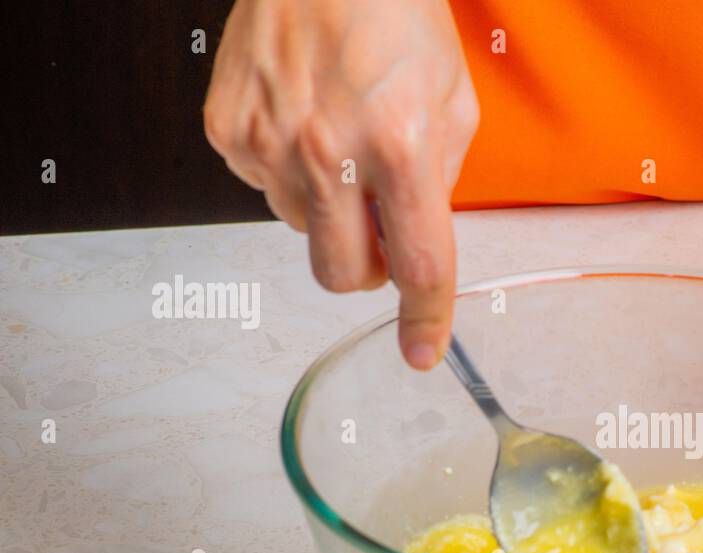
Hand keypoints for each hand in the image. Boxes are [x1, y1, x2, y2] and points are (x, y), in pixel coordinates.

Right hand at [204, 0, 478, 368]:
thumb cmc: (393, 14)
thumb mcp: (453, 102)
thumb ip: (442, 184)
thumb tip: (418, 241)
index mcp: (399, 146)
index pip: (417, 265)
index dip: (424, 318)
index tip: (421, 350)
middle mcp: (328, 153)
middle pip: (343, 274)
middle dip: (369, 267)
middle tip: (381, 227)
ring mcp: (269, 144)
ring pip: (303, 233)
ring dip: (329, 212)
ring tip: (341, 145)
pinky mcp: (228, 132)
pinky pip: (263, 192)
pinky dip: (289, 175)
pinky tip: (304, 126)